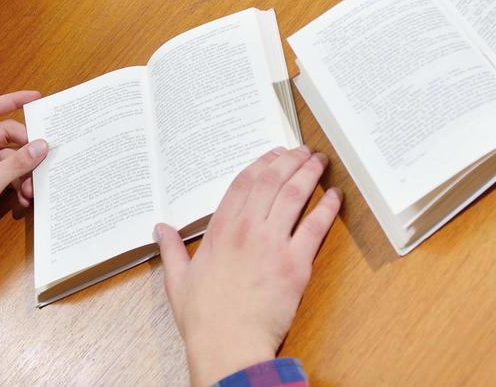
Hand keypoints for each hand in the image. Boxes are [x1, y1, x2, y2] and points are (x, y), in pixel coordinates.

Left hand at [0, 90, 46, 278]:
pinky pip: (13, 175)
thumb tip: (43, 145)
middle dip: (27, 149)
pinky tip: (25, 199)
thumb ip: (17, 163)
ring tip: (32, 189)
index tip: (36, 98)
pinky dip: (21, 185)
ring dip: (26, 172)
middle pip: (10, 136)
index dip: (13, 100)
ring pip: (15, 158)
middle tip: (43, 159)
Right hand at [155, 146, 340, 386]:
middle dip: (289, 160)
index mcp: (220, 230)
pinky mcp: (295, 264)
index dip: (261, 163)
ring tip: (319, 161)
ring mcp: (273, 244)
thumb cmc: (203, 318)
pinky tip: (334, 196)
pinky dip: (326, 208)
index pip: (243, 183)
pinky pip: (315, 227)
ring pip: (294, 195)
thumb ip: (171, 249)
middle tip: (302, 150)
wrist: (228, 345)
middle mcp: (247, 229)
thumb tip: (161, 228)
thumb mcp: (178, 280)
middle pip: (271, 181)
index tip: (274, 154)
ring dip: (309, 174)